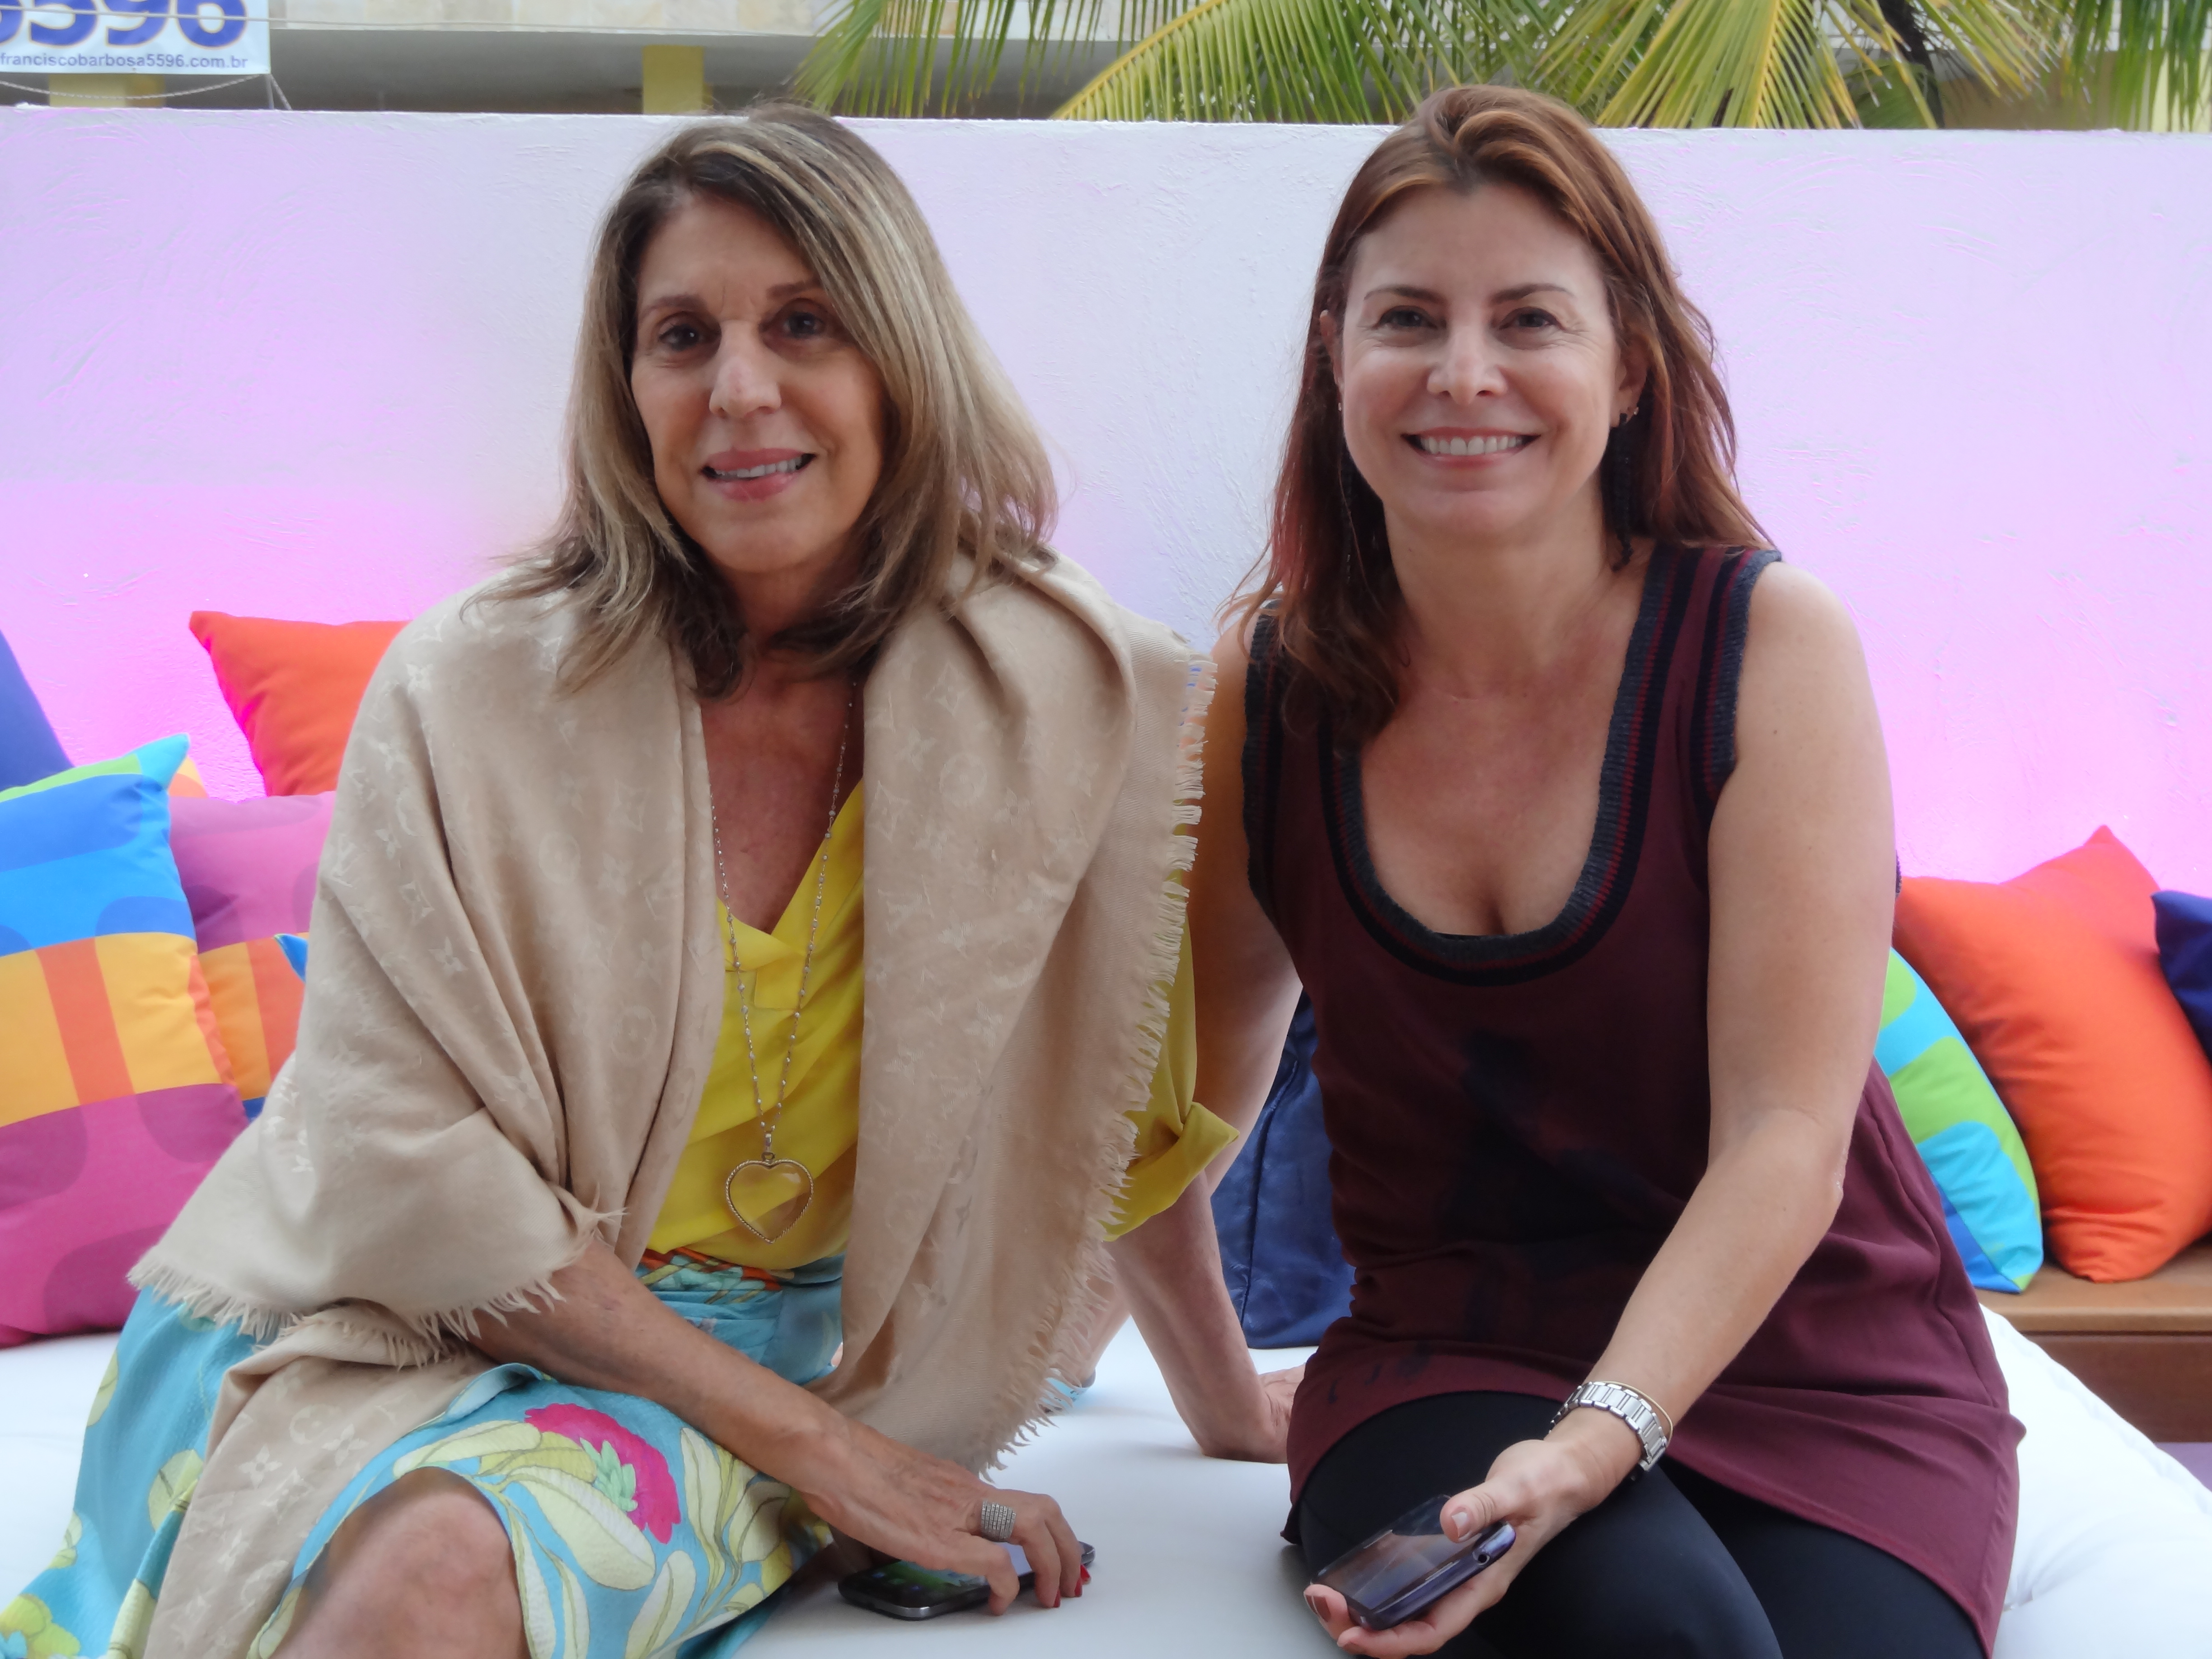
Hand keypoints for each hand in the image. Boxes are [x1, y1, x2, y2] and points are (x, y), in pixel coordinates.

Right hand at [791, 1417, 1083, 1612]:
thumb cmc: (856, 1467)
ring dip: (1052, 1564)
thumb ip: (932, 1503)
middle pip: (1044, 1510)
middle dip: (1067, 1549)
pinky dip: (1006, 1585)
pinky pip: (993, 1561)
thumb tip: (934, 1524)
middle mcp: (969, 1493)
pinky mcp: (938, 1538)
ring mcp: (957, 1514)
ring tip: (1051, 1595)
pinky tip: (999, 1603)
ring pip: (1032, 1527)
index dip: (1053, 1531)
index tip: (1058, 1557)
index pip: (1026, 1501)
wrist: (832, 1457)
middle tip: (1071, 1582)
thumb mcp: (909, 1486)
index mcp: (963, 1483)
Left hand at [1302, 1409, 1640, 1655]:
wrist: (1565, 1471)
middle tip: (1321, 1603)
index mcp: (1484, 1582)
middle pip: (1412, 1627)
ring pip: (1409, 1609)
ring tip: (1326, 1596)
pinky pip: (1413, 1583)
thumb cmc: (1546, 1483)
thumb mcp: (1516, 1489)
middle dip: (1364, 1627)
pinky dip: (1381, 1586)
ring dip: (1366, 1610)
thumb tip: (1451, 1523)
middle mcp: (1469, 1585)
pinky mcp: (1453, 1553)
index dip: (1391, 1642)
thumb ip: (1482, 1505)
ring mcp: (1460, 1572)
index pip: (1433, 1629)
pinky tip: (1357, 1576)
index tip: (1352, 1636)